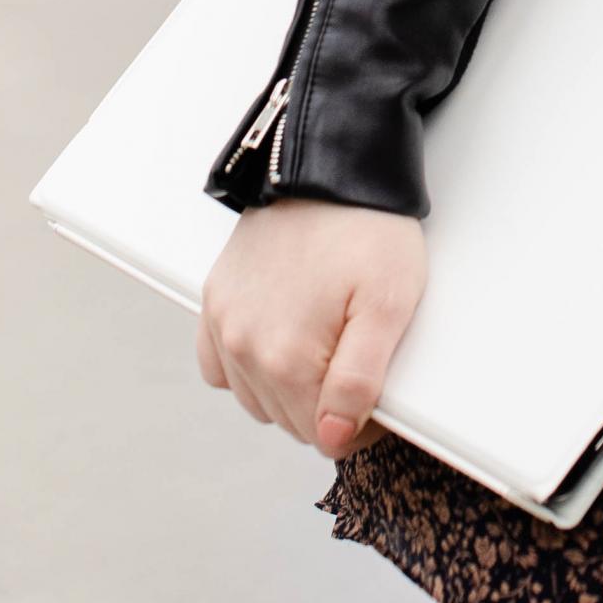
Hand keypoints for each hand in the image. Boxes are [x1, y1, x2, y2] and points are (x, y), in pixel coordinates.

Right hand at [198, 200, 426, 459]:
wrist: (330, 164)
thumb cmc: (367, 228)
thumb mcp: (388, 305)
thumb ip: (359, 381)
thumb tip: (333, 437)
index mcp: (286, 359)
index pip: (323, 434)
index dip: (359, 418)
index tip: (378, 386)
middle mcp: (243, 347)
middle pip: (288, 419)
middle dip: (324, 402)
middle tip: (356, 354)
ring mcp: (223, 322)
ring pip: (255, 398)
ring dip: (287, 386)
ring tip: (322, 340)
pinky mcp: (214, 298)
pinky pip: (219, 365)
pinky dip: (245, 366)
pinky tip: (277, 342)